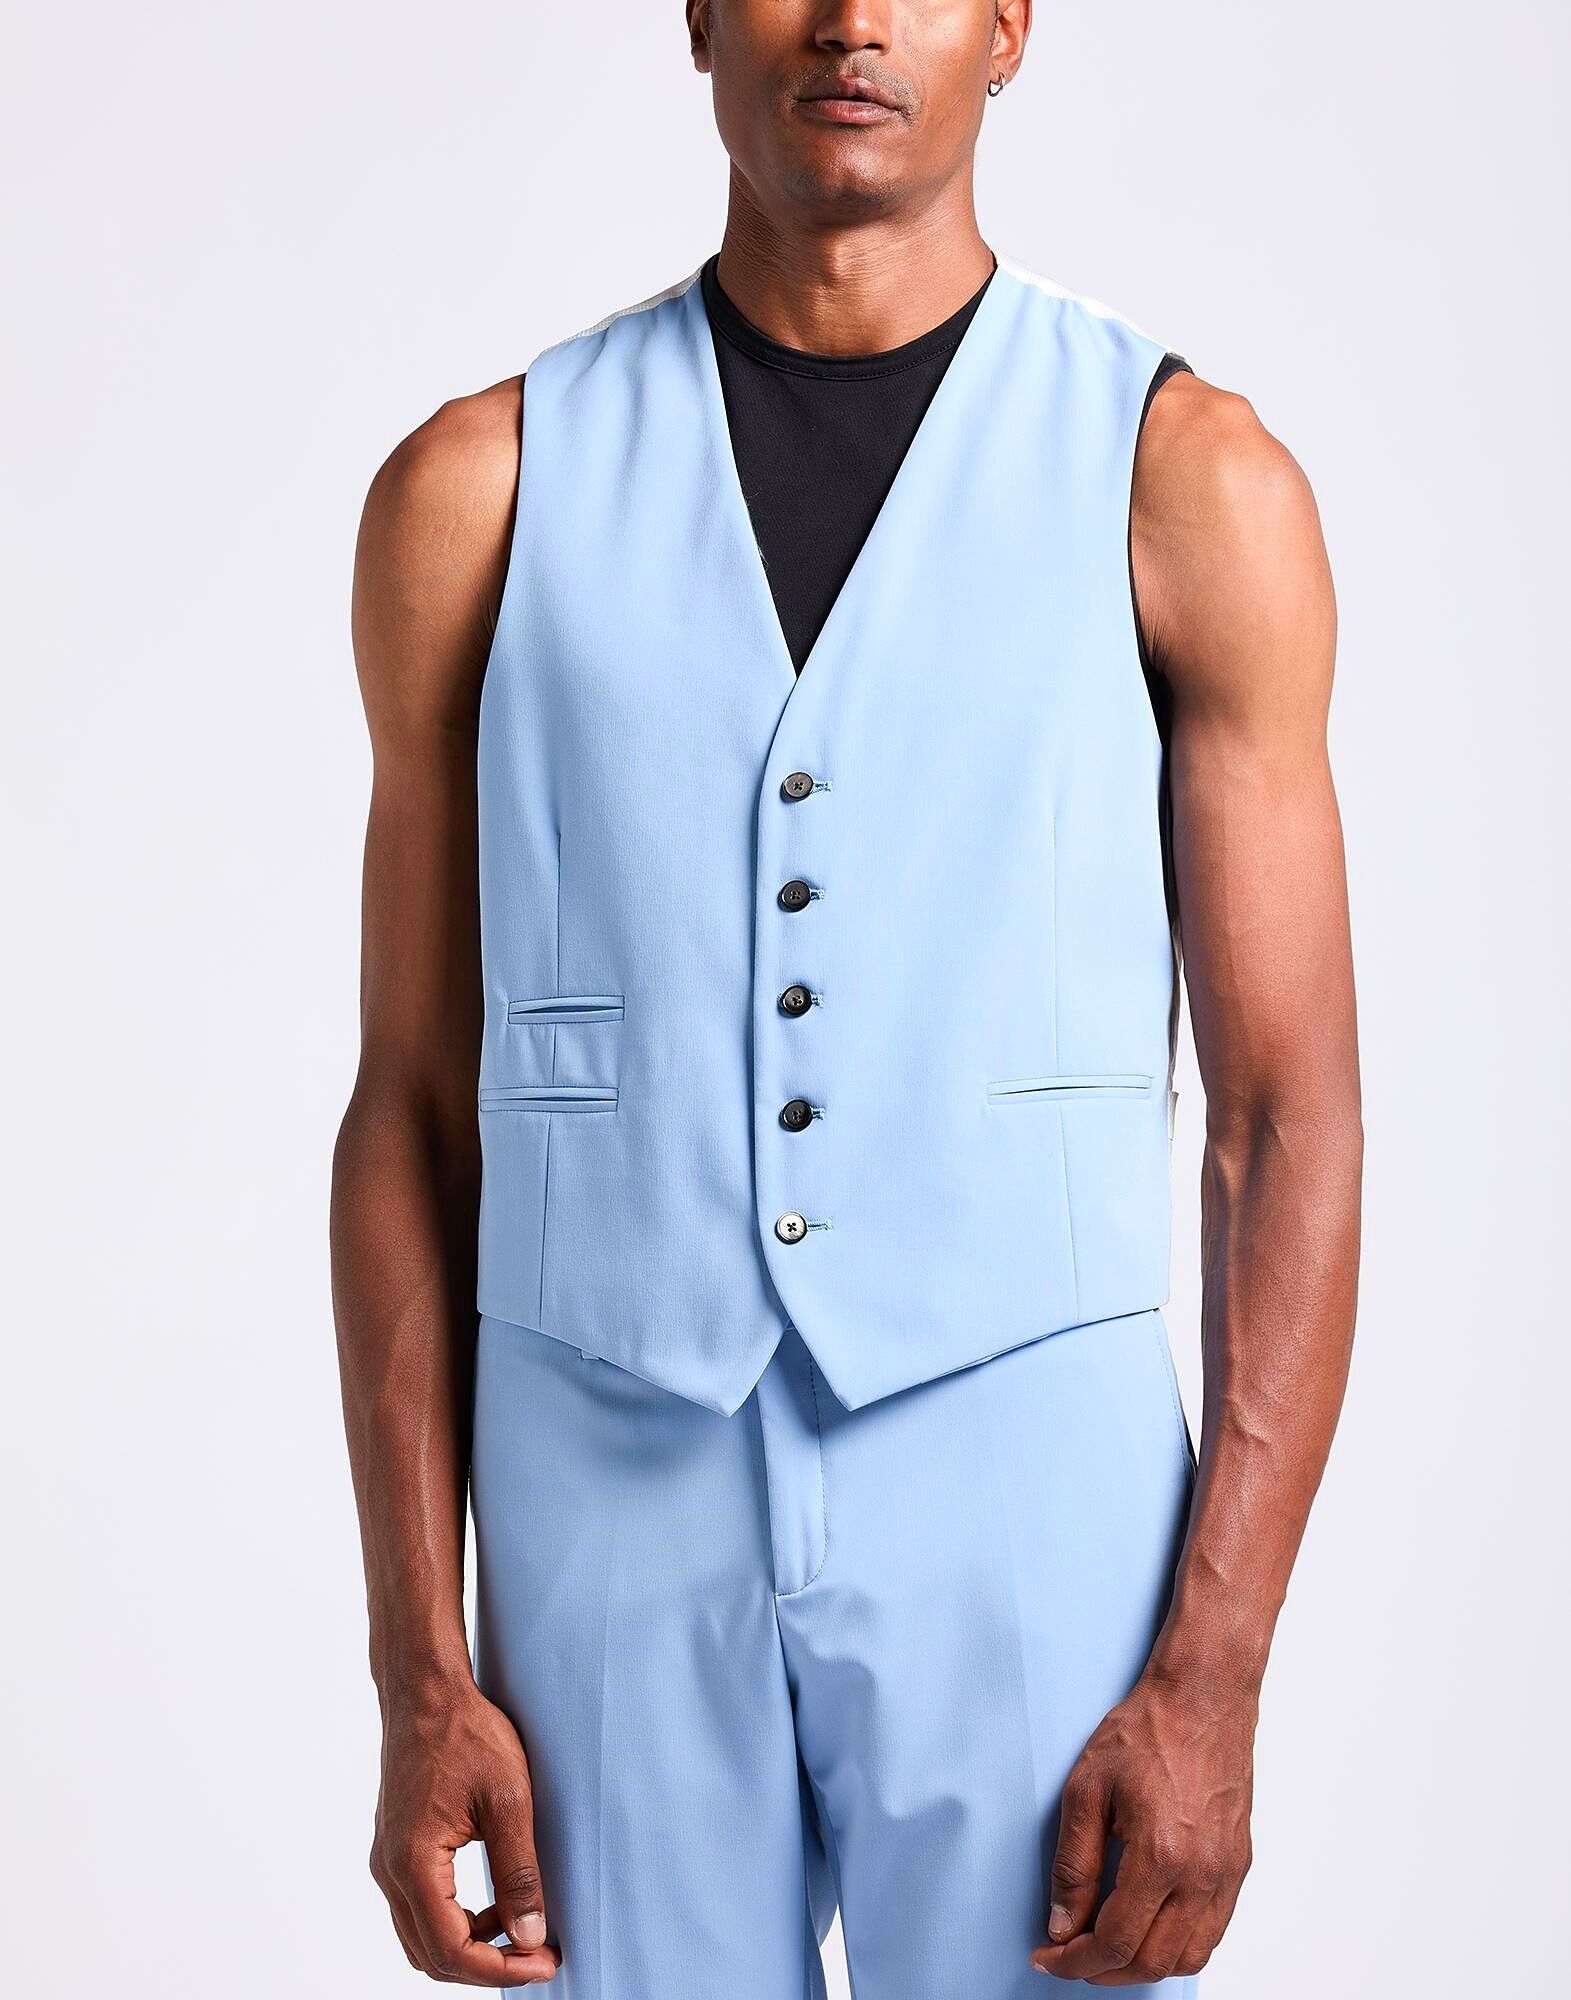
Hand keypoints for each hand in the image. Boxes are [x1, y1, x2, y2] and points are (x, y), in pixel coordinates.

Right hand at [370, 1677, 560, 1985]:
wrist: (426, 1691)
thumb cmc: (465, 1734)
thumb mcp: (508, 1800)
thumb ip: (518, 1872)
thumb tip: (531, 1935)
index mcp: (413, 1863)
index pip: (451, 1949)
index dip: (500, 1968)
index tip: (544, 1962)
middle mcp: (390, 1870)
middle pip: (430, 1956)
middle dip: (486, 1966)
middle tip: (538, 1957)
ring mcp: (387, 1860)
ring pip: (421, 1937)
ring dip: (469, 1947)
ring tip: (521, 1931)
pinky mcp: (395, 1848)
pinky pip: (419, 1908)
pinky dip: (455, 1921)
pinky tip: (494, 1904)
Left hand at [1031, 1668, 1255, 1984]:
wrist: (1203, 1696)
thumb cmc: (1148, 1730)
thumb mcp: (1086, 1790)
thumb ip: (1073, 1865)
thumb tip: (1063, 1923)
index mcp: (1162, 1856)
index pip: (1116, 1942)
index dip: (1075, 1962)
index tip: (1049, 1957)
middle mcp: (1202, 1874)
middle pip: (1152, 1961)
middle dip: (1104, 1972)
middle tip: (1070, 1957)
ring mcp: (1226, 1873)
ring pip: (1188, 1957)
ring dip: (1143, 1966)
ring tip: (1106, 1950)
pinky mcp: (1238, 1864)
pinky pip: (1212, 1931)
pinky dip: (1178, 1947)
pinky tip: (1148, 1929)